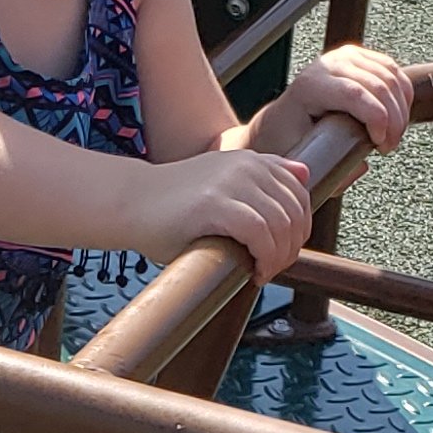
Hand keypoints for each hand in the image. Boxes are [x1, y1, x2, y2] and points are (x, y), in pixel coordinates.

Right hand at [138, 145, 317, 282]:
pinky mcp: (214, 204)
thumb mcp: (222, 182)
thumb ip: (262, 177)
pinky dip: (265, 259)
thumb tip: (304, 173)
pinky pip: (260, 234)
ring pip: (281, 224)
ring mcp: (231, 182)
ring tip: (263, 272)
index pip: (299, 195)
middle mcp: (246, 165)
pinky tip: (254, 273)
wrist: (129, 203)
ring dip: (279, 257)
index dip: (298, 229)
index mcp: (251, 159)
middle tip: (271, 269)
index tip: (281, 253)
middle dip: (291, 247)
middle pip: (294, 212)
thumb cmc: (173, 204)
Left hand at [272, 44, 414, 151]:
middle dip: (394, 120)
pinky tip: (398, 116)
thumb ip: (330, 172)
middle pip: (378, 85)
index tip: (380, 144)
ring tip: (393, 135)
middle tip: (389, 146)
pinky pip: (393, 71)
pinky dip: (403, 94)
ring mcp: (344, 57)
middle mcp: (328, 65)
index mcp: (310, 86)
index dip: (378, 118)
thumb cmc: (288, 141)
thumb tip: (362, 165)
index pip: (354, 94)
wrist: (279, 121)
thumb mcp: (302, 160)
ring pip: (391, 77)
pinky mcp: (358, 57)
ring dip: (401, 109)